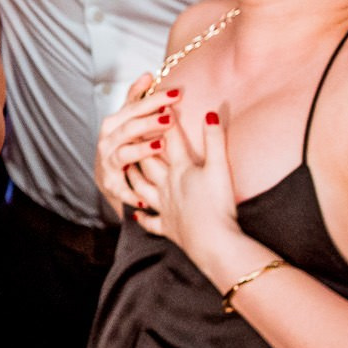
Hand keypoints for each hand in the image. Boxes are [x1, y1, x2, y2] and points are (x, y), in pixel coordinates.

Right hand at [94, 73, 180, 212]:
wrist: (109, 177)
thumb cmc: (122, 143)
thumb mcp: (127, 120)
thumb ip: (136, 98)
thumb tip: (149, 74)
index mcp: (114, 123)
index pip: (134, 106)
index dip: (154, 99)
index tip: (176, 93)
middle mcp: (108, 140)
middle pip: (129, 128)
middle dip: (149, 122)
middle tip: (170, 117)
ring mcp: (108, 162)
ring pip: (124, 153)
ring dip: (141, 149)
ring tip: (160, 145)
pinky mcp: (111, 184)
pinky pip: (122, 188)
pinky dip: (131, 192)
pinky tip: (145, 196)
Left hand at [127, 107, 246, 272]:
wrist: (212, 242)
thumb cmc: (217, 204)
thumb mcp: (220, 168)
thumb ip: (215, 140)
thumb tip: (210, 113)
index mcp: (180, 170)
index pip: (171, 140)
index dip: (166, 121)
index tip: (160, 105)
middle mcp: (166, 186)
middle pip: (149, 162)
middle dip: (141, 145)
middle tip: (133, 132)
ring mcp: (164, 207)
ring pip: (141, 188)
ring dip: (134, 177)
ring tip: (127, 167)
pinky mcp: (168, 227)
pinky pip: (151, 222)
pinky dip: (142, 217)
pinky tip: (136, 214)